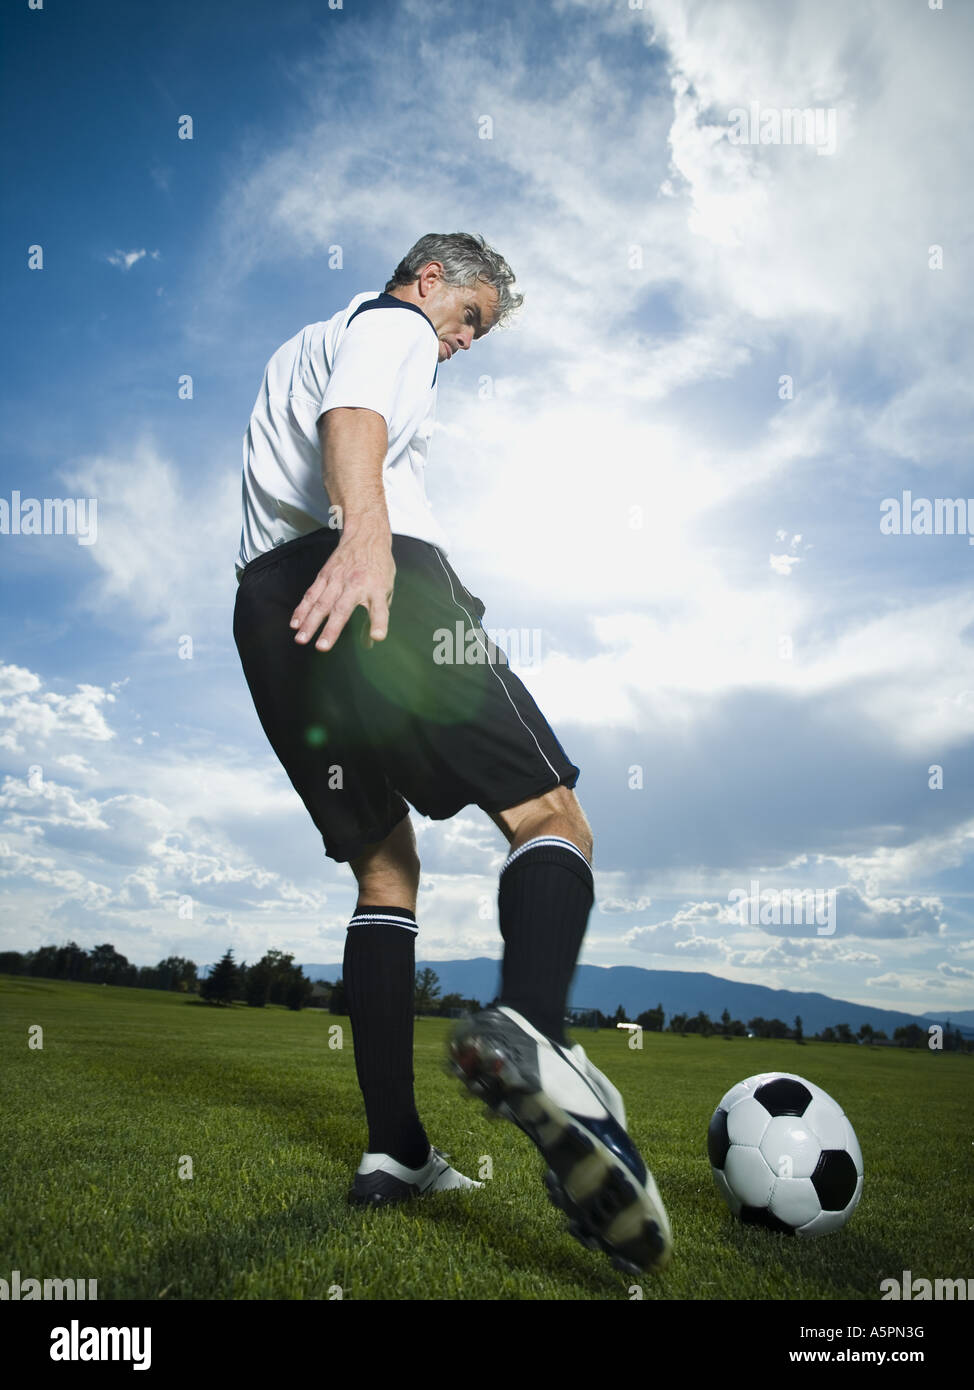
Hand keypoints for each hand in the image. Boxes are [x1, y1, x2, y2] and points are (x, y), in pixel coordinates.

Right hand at [289, 531, 394, 650]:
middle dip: (331, 629)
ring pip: (322, 604)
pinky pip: (311, 594)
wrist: (365, 536)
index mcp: (377, 589)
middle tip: (322, 647)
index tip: (377, 636)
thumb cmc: (379, 566)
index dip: (379, 622)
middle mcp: (356, 585)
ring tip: (301, 639)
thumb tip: (371, 641)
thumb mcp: (387, 589)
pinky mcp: (325, 576)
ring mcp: (338, 580)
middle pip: (342, 609)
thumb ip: (379, 615)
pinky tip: (295, 623)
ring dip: (310, 623)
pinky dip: (302, 609)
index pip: (380, 609)